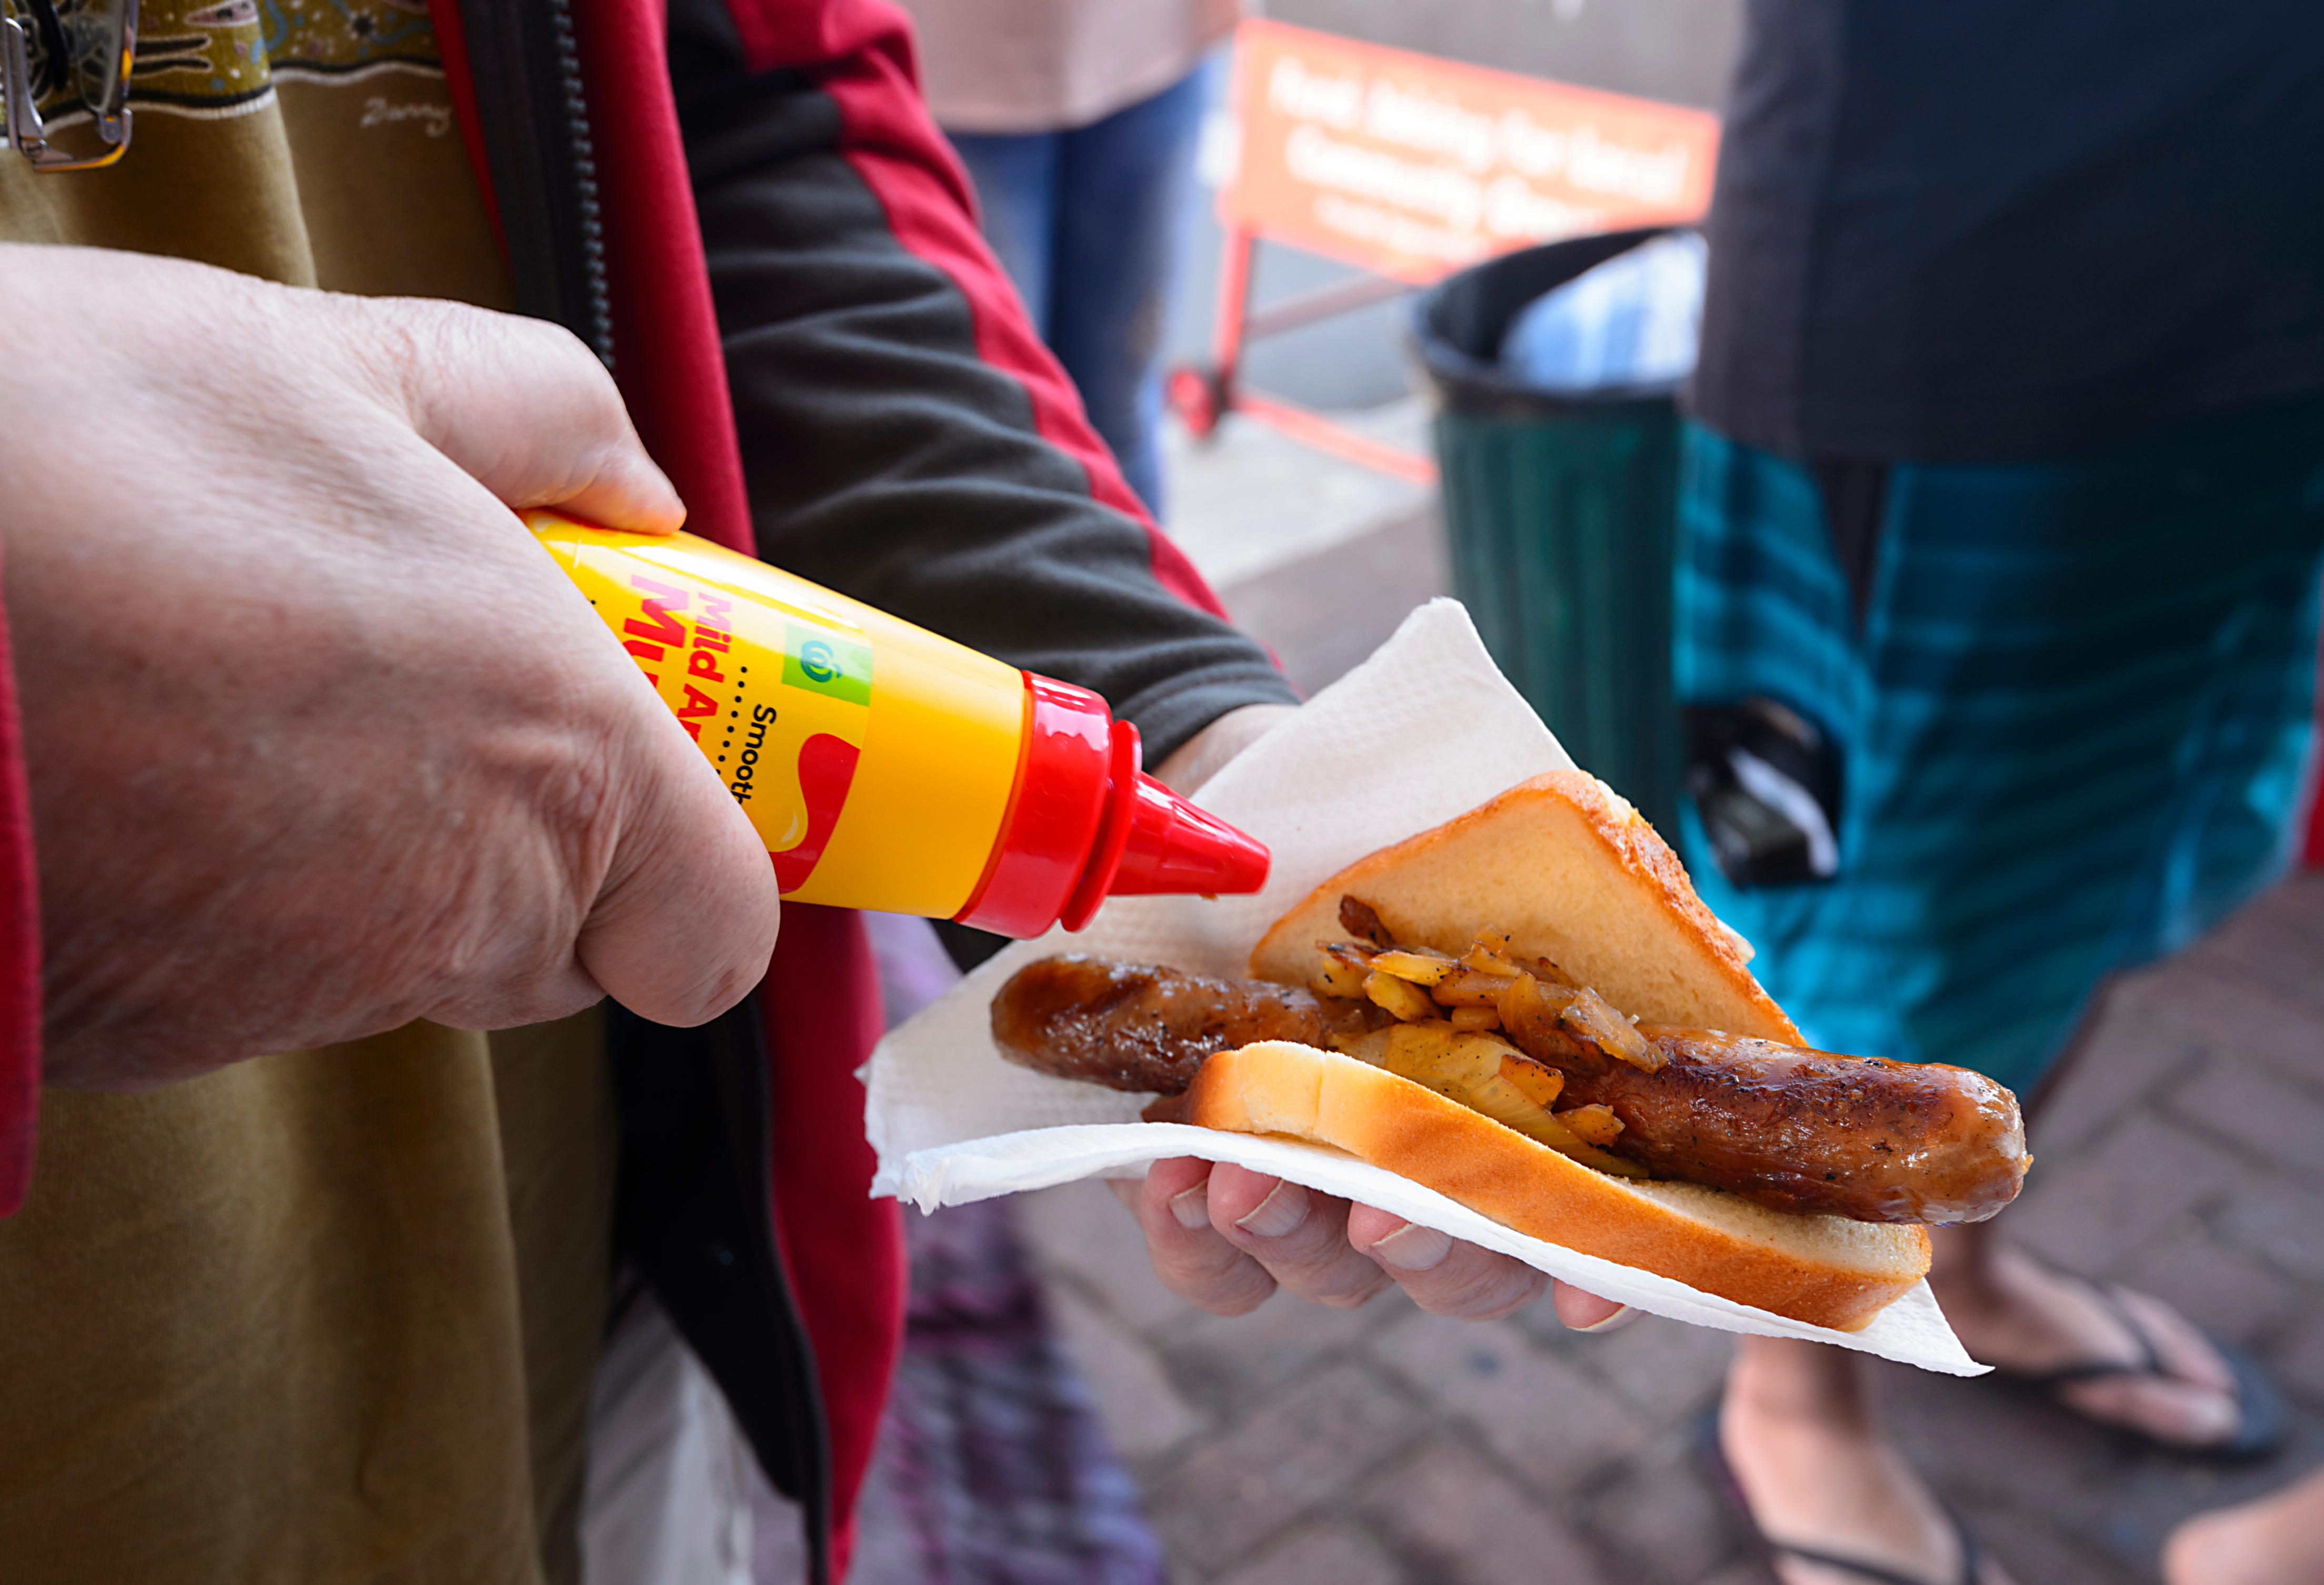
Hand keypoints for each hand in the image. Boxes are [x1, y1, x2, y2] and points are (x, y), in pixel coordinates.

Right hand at [0, 244, 782, 1087]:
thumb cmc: (77, 456)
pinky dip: (246, 890)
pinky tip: (154, 753)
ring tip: (253, 683)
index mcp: (552, 757)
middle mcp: (451, 906)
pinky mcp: (162, 1032)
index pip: (718, 933)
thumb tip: (633, 479)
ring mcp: (298, 987)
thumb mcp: (338, 360)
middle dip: (535, 837)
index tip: (645, 768)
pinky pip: (269, 975)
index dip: (699, 868)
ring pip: (413, 953)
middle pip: (567, 942)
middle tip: (432, 686)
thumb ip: (541, 417)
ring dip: (383, 850)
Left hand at [1141, 705, 1626, 1328]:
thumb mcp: (1522, 851)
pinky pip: (1219, 1269)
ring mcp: (1337, 1194)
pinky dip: (1198, 1242)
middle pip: (1467, 1272)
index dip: (1604, 1274)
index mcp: (1542, 1111)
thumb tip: (1703, 951)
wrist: (1267, 809)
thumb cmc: (1414, 839)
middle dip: (1428, 1247)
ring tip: (1242, 1167)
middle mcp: (1451, 1177)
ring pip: (1338, 1272)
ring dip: (1294, 1233)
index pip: (1600, 1226)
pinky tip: (1179, 1178)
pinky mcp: (1228, 1194)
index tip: (1583, 1288)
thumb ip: (1602, 909)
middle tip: (1380, 1208)